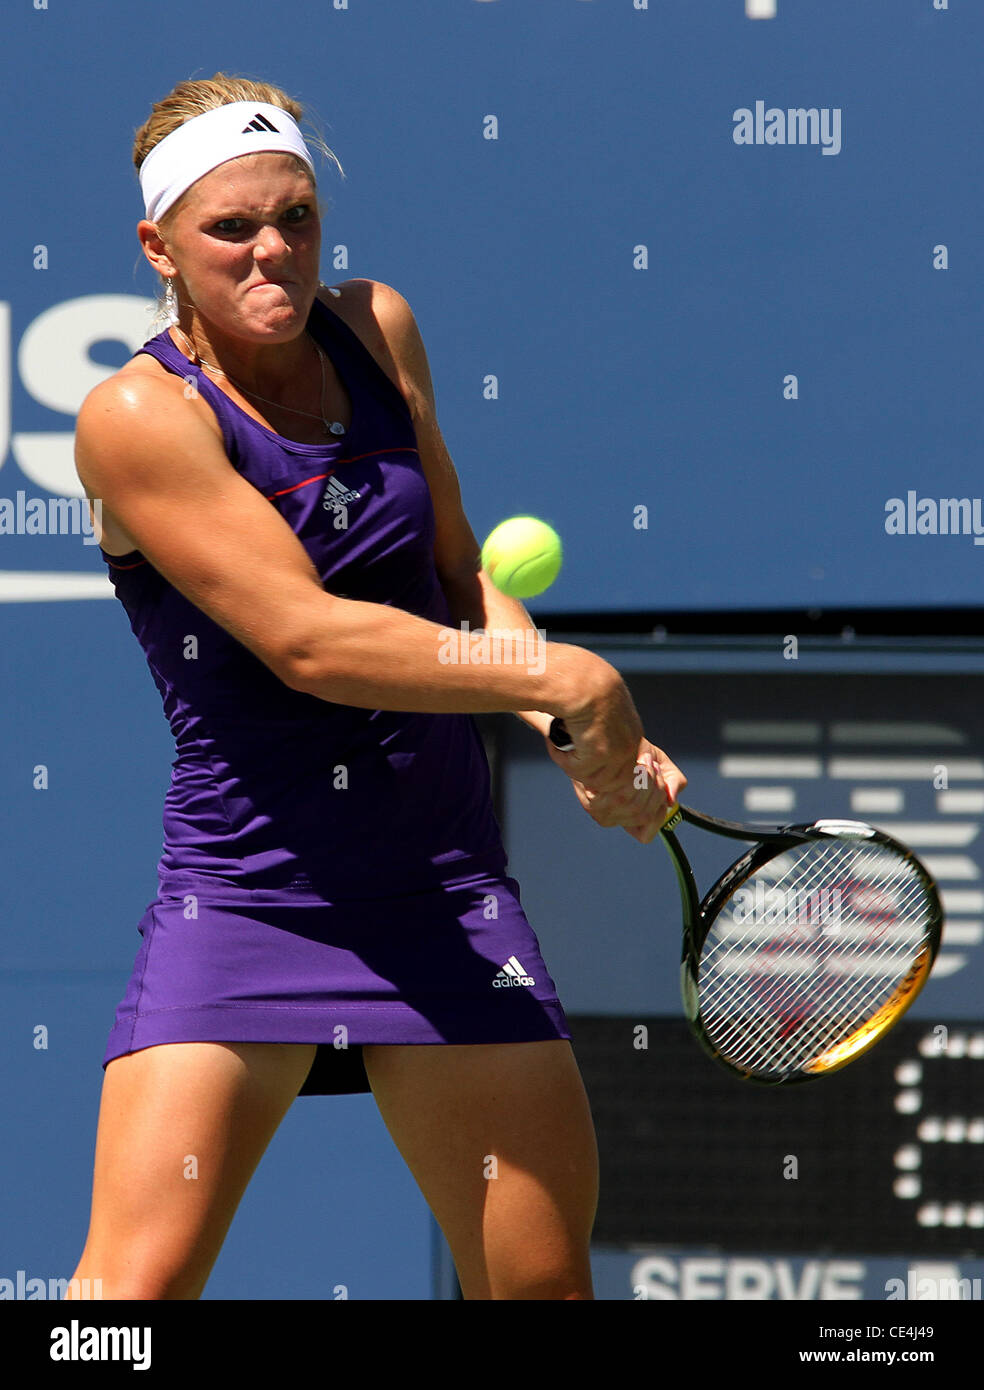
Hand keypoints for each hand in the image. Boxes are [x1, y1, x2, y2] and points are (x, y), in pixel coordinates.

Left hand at [547, 722, 686, 842]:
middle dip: (656, 788)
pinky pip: (621, 798)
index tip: (660, 780)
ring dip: (646, 781)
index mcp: (629, 819)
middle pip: (645, 815)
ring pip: (635, 807)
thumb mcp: (661, 765)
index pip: (646, 835)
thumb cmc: (634, 753)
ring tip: (645, 760)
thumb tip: (671, 800)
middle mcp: (613, 820)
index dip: (658, 812)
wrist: (606, 737)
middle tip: (653, 765)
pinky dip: (634, 779)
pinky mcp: (590, 801)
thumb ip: (673, 781)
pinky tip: (634, 762)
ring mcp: (600, 813)